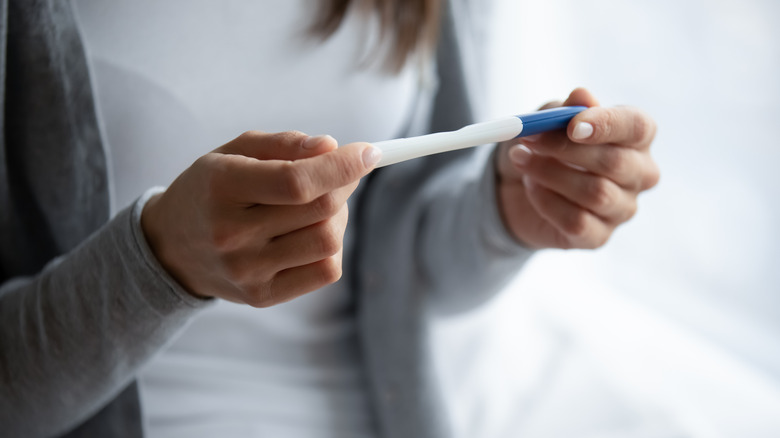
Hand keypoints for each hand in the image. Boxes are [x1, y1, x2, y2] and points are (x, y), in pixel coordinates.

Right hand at [141, 131, 380, 306]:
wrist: (171, 247)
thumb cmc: (211, 189)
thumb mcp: (234, 151)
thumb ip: (284, 144)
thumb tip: (332, 146)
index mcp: (222, 186)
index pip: (296, 181)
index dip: (342, 166)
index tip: (369, 152)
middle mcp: (231, 234)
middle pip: (320, 210)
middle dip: (344, 184)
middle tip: (339, 174)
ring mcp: (246, 271)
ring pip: (328, 241)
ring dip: (337, 216)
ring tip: (318, 206)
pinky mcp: (261, 296)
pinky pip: (325, 272)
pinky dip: (330, 247)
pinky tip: (309, 233)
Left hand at [496, 88, 659, 248]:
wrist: (514, 189)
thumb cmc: (543, 148)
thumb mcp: (548, 121)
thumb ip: (566, 109)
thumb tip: (582, 96)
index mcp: (635, 137)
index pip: (638, 127)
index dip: (607, 124)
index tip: (573, 125)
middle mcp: (639, 174)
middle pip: (615, 162)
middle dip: (566, 150)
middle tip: (529, 139)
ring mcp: (622, 208)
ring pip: (596, 193)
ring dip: (549, 174)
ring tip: (522, 161)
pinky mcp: (598, 236)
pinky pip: (577, 221)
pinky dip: (546, 202)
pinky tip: (531, 188)